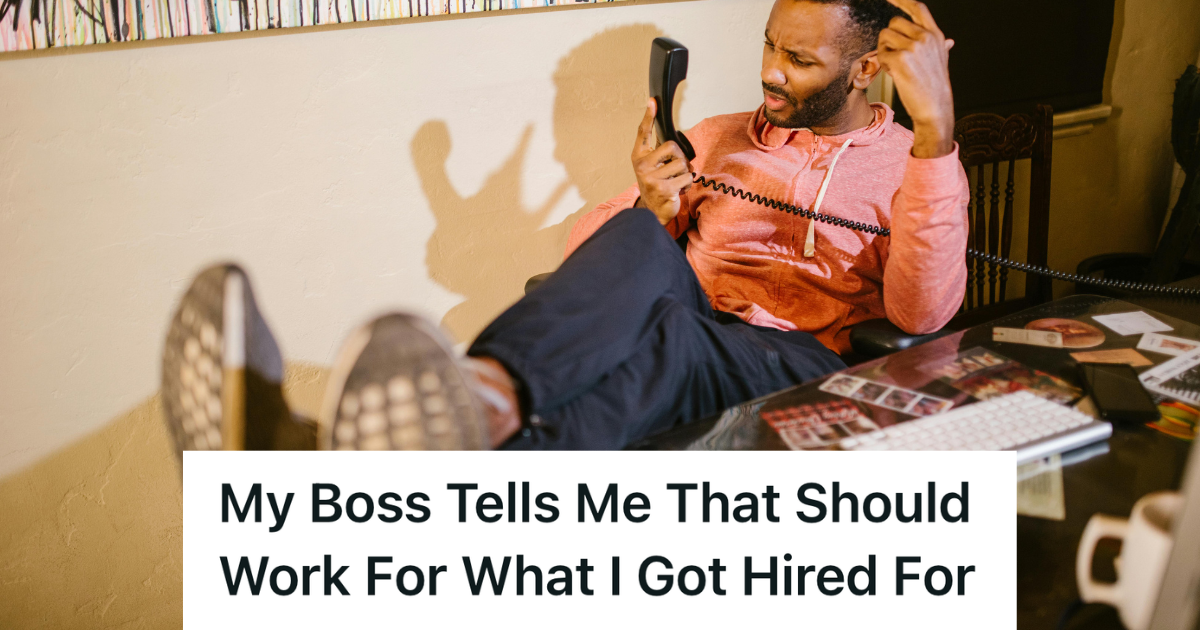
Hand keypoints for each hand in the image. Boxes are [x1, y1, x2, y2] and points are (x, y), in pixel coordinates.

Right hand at [632, 98, 693, 224]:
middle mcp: (642, 166)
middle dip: (680, 157)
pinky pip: (686, 178)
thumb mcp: (652, 166)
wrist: (652, 211)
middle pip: (672, 147)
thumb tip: (670, 134)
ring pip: (682, 164)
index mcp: (639, 156)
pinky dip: (687, 184)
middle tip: (675, 169)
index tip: (652, 101)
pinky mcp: (663, 189)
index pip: (643, 132)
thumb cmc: (655, 184)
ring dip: (684, 173)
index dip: (649, 116)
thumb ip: (658, 151)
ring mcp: (651, 178)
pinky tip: (678, 190)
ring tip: (675, 181)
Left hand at [878, 0, 955, 157]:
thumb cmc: (934, 88)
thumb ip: (940, 46)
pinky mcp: (900, 59)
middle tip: (894, 55)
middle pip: (894, 23)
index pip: (918, 8)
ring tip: (896, 66)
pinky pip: (881, 54)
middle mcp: (926, 37)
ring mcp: (913, 47)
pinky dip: (883, 64)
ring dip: (884, 51)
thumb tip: (948, 41)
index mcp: (936, 35)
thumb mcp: (941, 61)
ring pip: (884, 37)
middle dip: (889, 38)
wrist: (935, 109)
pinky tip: (894, 73)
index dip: (903, 1)